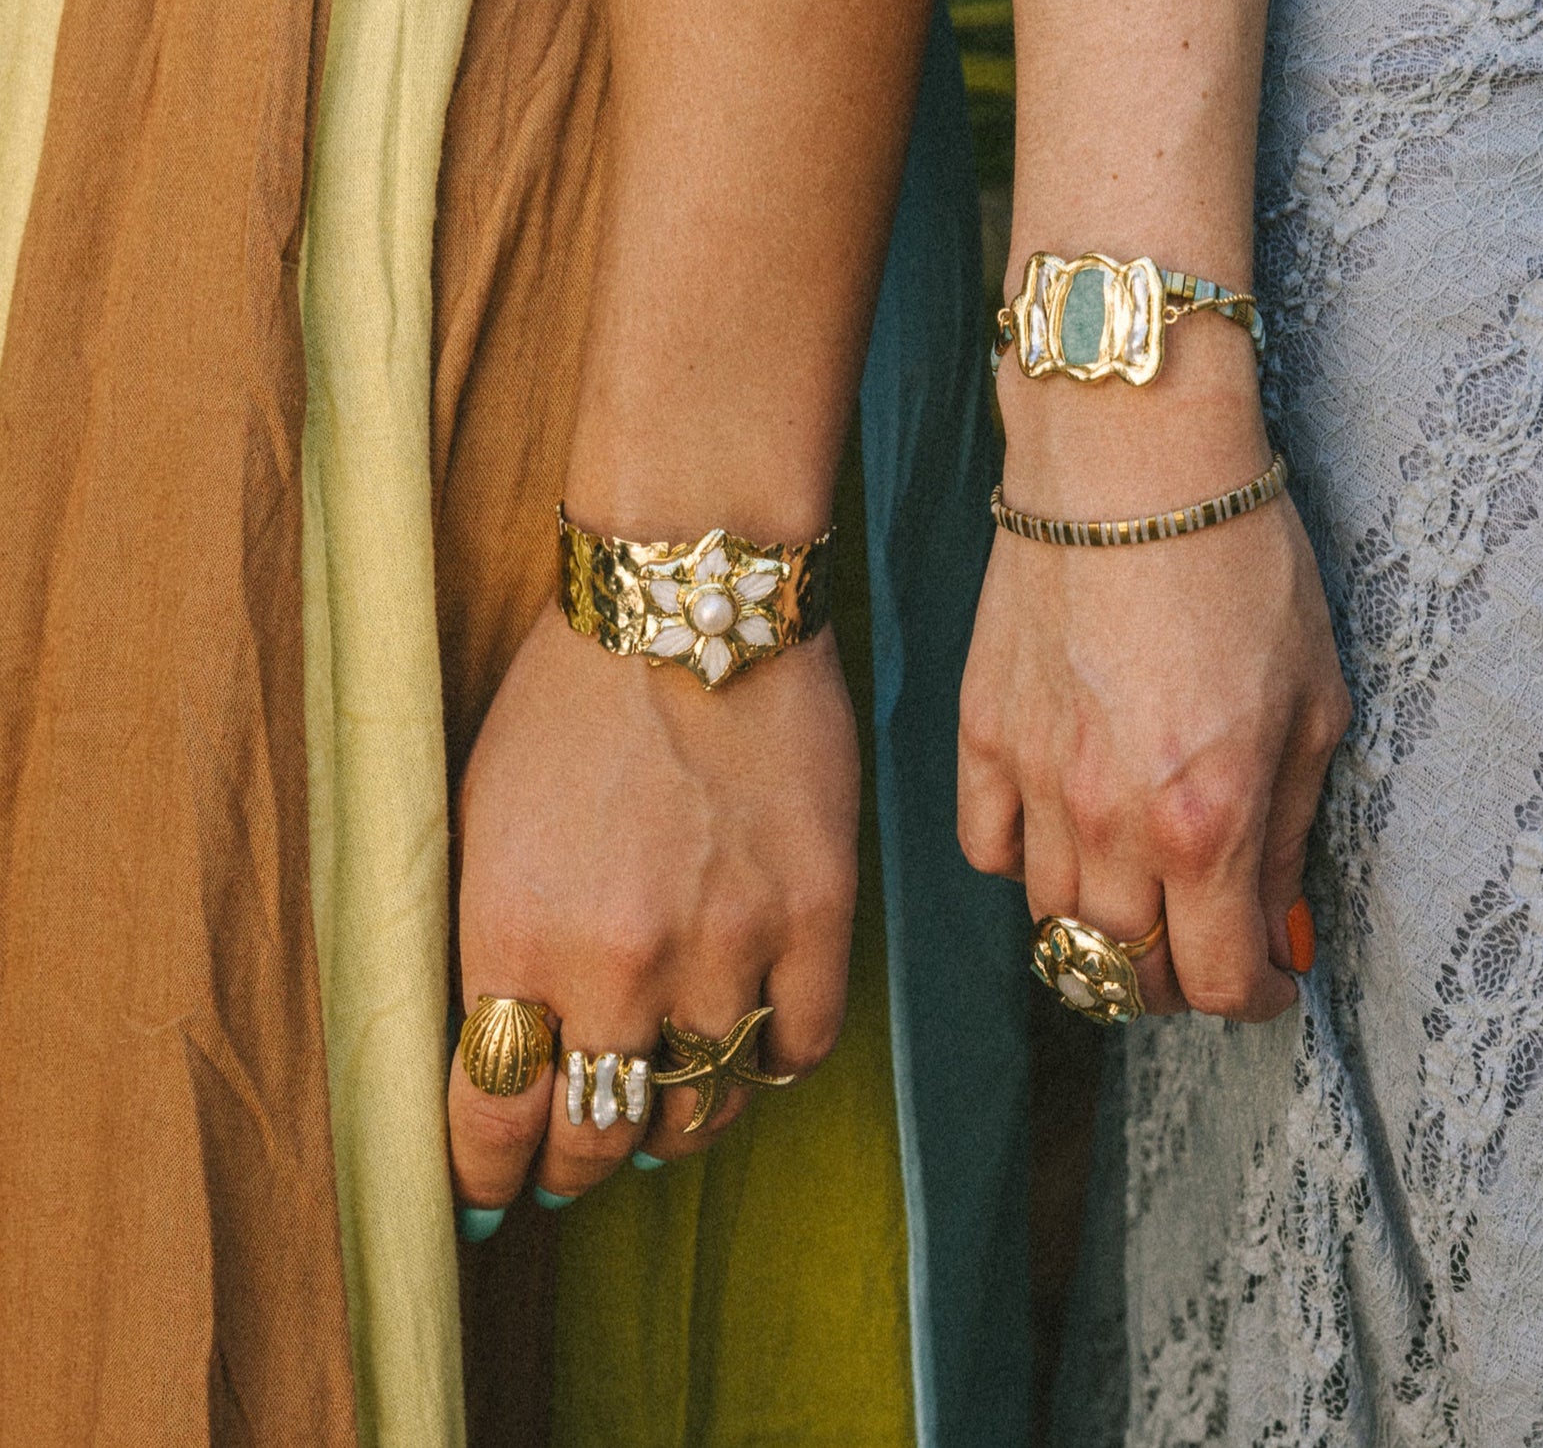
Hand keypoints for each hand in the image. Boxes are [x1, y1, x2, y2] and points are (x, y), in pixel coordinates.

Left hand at [447, 611, 858, 1208]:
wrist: (689, 597)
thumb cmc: (571, 693)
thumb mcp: (480, 817)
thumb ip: (484, 943)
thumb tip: (493, 1048)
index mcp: (510, 933)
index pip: (492, 1116)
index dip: (489, 1172)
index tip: (494, 1190)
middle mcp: (615, 960)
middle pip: (599, 1133)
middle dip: (576, 1165)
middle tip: (577, 1163)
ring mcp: (727, 939)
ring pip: (705, 1105)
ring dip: (678, 1121)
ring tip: (669, 1102)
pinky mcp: (817, 910)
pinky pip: (804, 1046)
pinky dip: (775, 1061)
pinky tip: (753, 1038)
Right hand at [958, 345, 1347, 1019]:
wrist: (1130, 458)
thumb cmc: (1242, 559)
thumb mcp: (1314, 700)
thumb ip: (1292, 828)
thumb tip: (1277, 921)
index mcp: (1206, 819)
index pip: (1214, 982)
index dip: (1254, 999)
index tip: (1270, 980)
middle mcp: (1109, 820)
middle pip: (1124, 973)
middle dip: (1178, 979)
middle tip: (1210, 941)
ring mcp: (1033, 779)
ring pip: (1051, 923)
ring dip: (1102, 931)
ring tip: (1141, 893)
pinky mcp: (980, 731)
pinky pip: (988, 849)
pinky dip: (1027, 865)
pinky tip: (1065, 833)